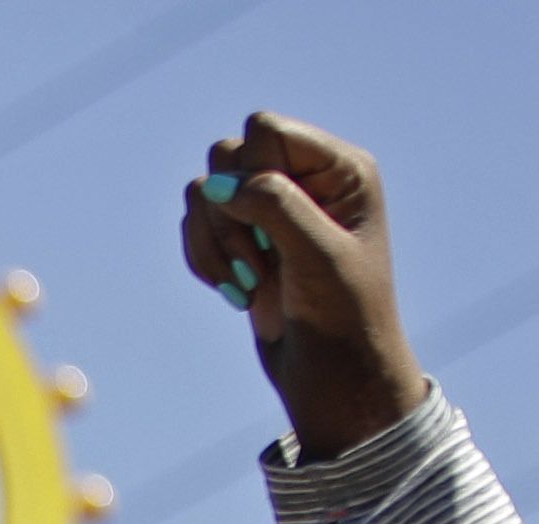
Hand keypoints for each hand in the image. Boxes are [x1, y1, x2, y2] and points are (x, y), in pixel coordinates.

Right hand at [183, 113, 428, 460]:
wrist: (334, 377)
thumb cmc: (344, 317)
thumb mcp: (317, 255)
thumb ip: (272, 206)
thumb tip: (213, 184)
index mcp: (339, 168)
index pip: (265, 130)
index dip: (252, 171)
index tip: (270, 227)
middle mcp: (304, 179)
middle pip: (227, 156)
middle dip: (229, 214)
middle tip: (260, 262)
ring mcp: (270, 210)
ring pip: (203, 191)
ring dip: (212, 242)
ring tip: (248, 284)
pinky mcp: (242, 241)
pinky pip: (194, 225)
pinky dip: (202, 258)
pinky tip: (233, 292)